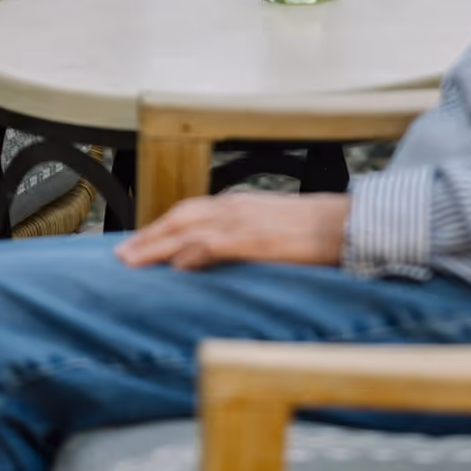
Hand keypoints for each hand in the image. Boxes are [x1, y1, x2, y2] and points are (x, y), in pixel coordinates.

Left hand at [115, 192, 349, 270]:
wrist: (349, 224)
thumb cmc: (316, 231)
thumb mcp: (272, 228)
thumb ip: (243, 238)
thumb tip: (217, 258)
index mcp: (240, 203)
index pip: (189, 212)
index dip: (160, 228)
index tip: (138, 244)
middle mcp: (237, 206)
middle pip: (180, 218)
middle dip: (147, 235)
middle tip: (120, 255)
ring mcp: (246, 221)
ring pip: (188, 229)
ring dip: (156, 245)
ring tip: (132, 262)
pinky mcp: (257, 239)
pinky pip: (216, 244)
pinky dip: (192, 252)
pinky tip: (175, 266)